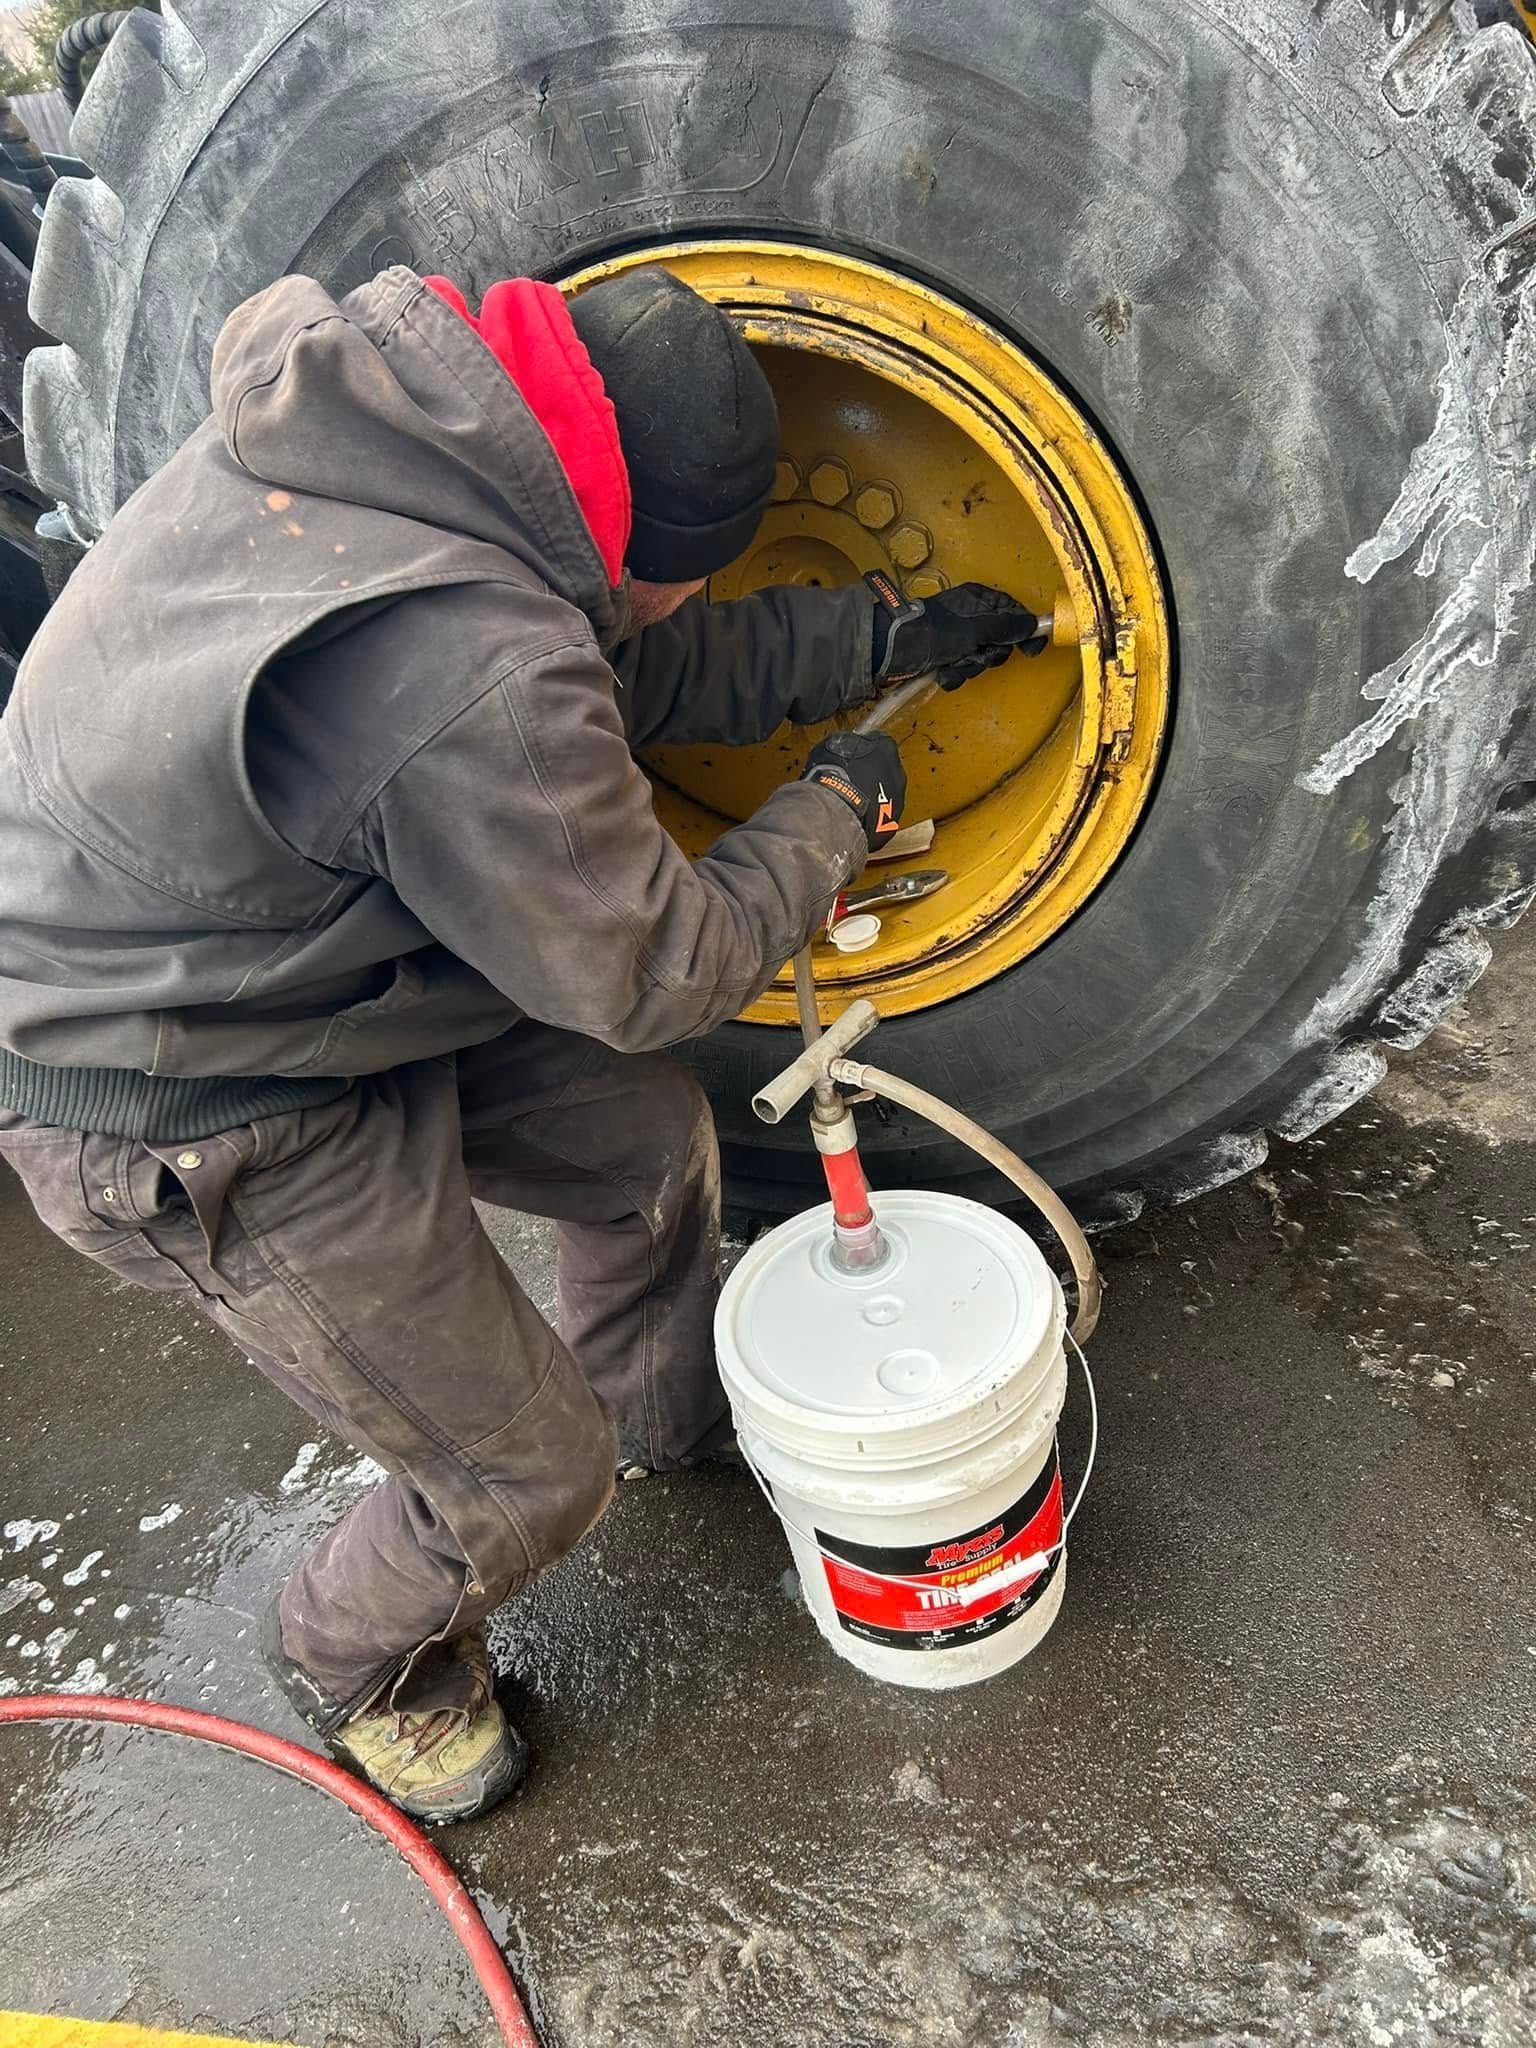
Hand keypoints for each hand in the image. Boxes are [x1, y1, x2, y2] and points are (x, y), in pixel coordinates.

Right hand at [800, 730, 906, 851]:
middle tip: (852, 778)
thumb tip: (846, 743)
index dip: (865, 749)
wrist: (836, 809)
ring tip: (851, 800)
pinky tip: (853, 815)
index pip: (880, 742)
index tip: (854, 755)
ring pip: (886, 794)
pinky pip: (881, 816)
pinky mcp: (891, 822)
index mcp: (887, 748)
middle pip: (887, 770)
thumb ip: (848, 742)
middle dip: (872, 774)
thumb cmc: (834, 774)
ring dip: (872, 796)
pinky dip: (871, 816)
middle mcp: (898, 773)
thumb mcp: (834, 744)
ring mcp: (897, 799)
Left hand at [869, 576, 1047, 689]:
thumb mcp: (974, 629)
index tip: (1030, 648)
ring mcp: (957, 637)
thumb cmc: (930, 632)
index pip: (1013, 613)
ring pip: (980, 659)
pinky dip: (953, 674)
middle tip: (976, 653)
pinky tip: (941, 670)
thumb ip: (1005, 628)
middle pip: (999, 641)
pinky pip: (962, 670)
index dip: (1023, 631)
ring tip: (952, 662)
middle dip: (988, 654)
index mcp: (978, 599)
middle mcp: (969, 616)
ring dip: (967, 666)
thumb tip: (1032, 625)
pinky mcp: (945, 656)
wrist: (891, 650)